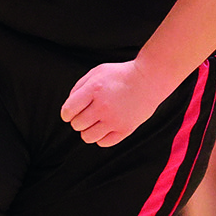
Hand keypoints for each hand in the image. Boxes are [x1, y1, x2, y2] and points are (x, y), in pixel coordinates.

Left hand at [60, 59, 174, 146]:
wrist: (149, 79)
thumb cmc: (121, 75)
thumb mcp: (97, 72)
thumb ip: (79, 87)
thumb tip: (68, 107)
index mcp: (94, 89)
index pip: (68, 111)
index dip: (67, 113)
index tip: (71, 113)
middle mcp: (103, 106)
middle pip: (77, 125)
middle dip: (78, 121)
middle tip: (86, 114)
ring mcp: (114, 119)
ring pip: (88, 137)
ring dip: (87, 131)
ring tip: (95, 123)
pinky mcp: (125, 129)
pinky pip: (103, 143)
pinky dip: (101, 138)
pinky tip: (105, 127)